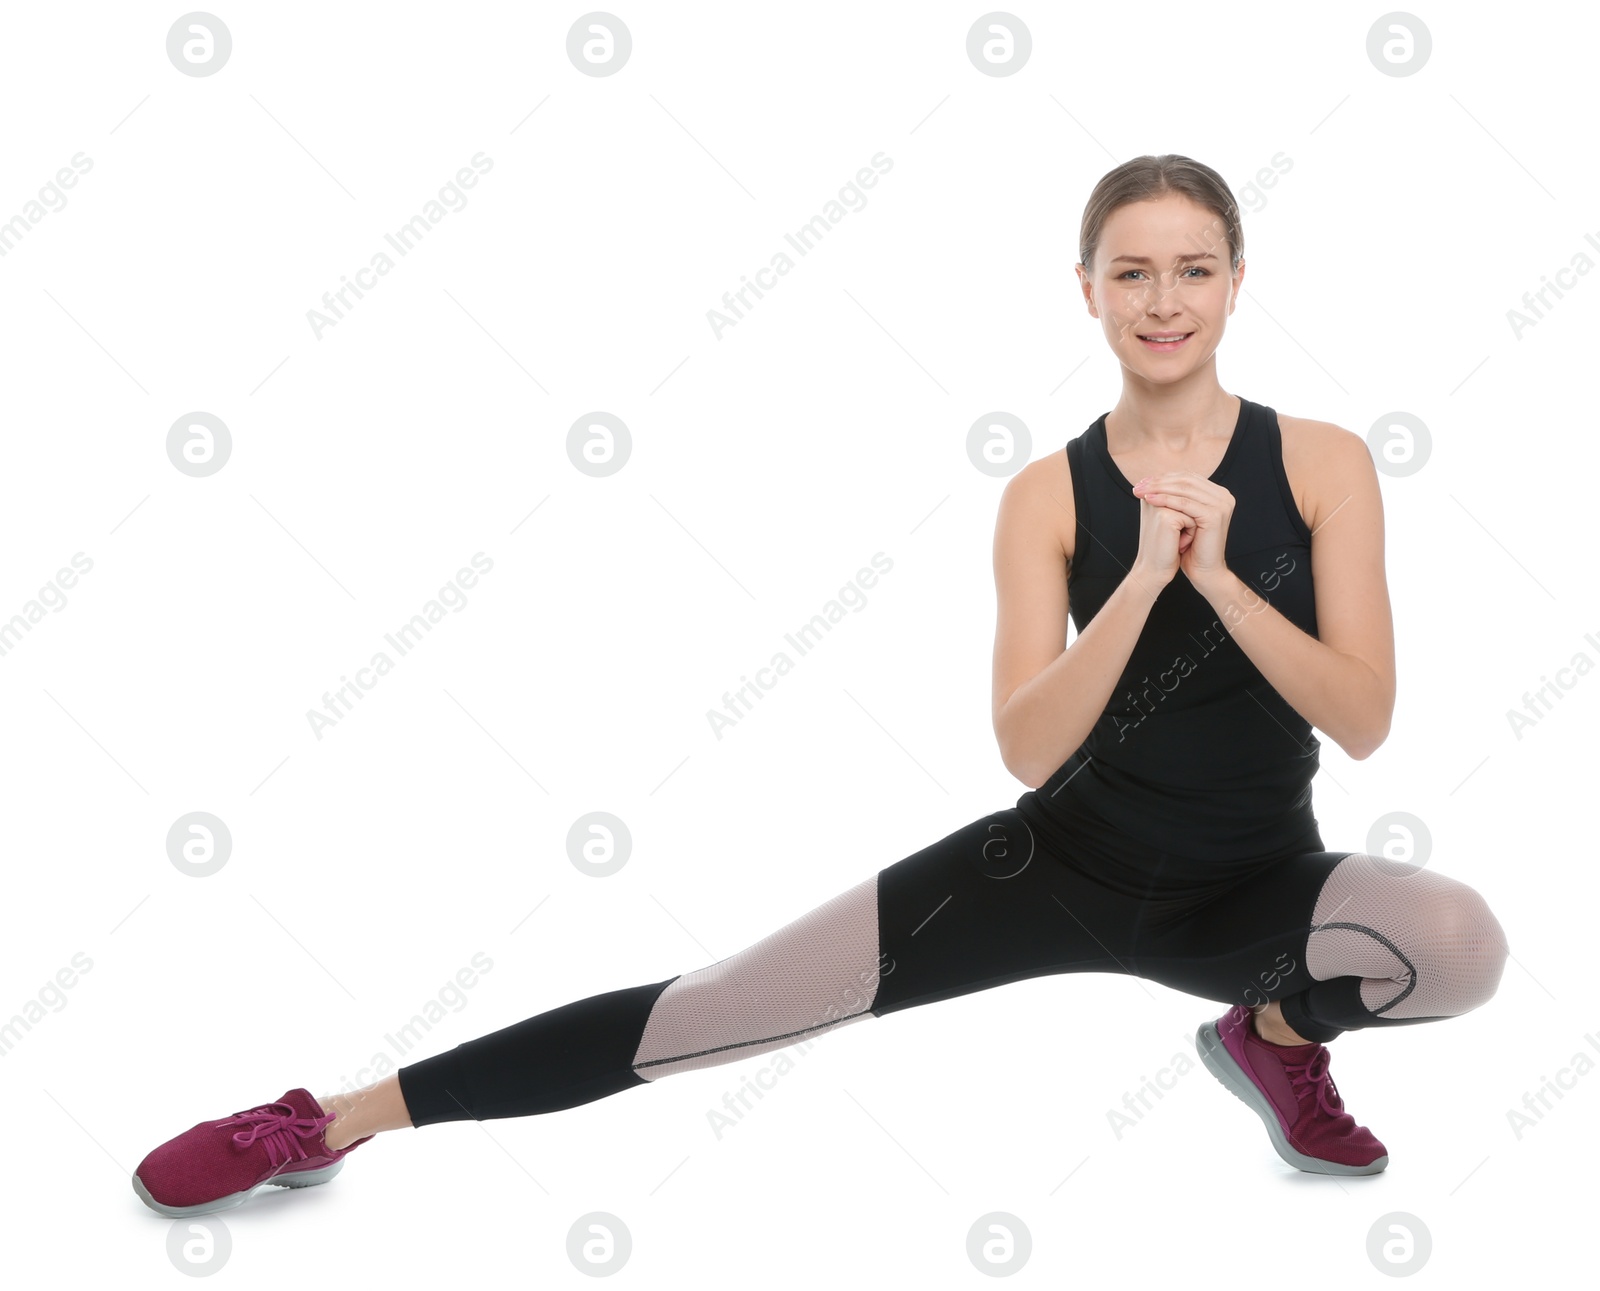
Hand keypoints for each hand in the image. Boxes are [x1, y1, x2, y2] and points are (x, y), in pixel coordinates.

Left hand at [1131, 472, 1235, 592]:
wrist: (1203, 571)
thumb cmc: (1190, 547)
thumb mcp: (1181, 517)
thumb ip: (1174, 496)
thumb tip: (1150, 478)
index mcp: (1217, 493)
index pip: (1186, 477)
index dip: (1163, 478)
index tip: (1141, 482)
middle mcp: (1223, 496)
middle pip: (1185, 480)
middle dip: (1159, 481)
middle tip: (1138, 485)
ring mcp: (1222, 504)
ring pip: (1184, 489)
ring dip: (1159, 488)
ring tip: (1140, 491)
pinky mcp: (1215, 515)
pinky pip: (1185, 504)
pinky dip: (1166, 500)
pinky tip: (1150, 500)